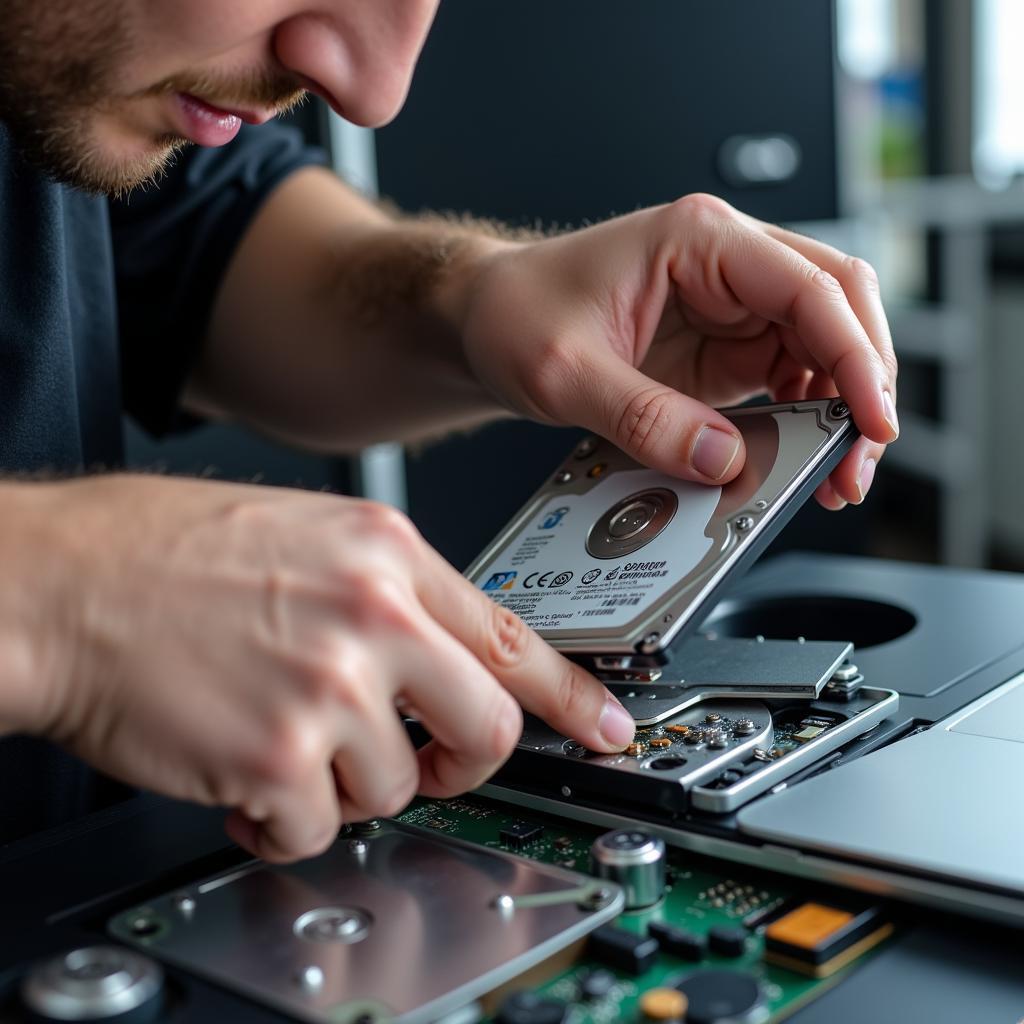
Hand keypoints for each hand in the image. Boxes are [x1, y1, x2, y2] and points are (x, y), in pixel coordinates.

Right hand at [5, 476, 634, 861]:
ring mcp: (332, 686)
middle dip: (458, 762)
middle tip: (420, 761)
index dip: (576, 695)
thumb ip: (391, 598)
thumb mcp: (307, 538)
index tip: (609, 729)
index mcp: (387, 554)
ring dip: (347, 782)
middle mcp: (374, 614)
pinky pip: (321, 826)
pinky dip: (287, 818)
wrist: (63, 583)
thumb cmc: (165, 557)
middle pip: (487, 727)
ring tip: (286, 744)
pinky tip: (246, 776)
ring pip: (398, 785)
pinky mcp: (279, 756)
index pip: (514, 636)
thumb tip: (443, 661)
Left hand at [460, 194, 897, 508]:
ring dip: (838, 405)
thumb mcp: (567, 374)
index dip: (855, 355)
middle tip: (860, 457)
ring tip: (834, 472)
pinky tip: (799, 454)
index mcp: (697, 239)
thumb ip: (645, 418)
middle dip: (862, 382)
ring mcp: (727, 304)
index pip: (810, 287)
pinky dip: (803, 415)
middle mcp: (724, 262)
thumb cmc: (515, 314)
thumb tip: (723, 460)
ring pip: (820, 345)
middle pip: (835, 307)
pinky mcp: (718, 345)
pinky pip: (784, 374)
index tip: (870, 420)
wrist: (483, 318)